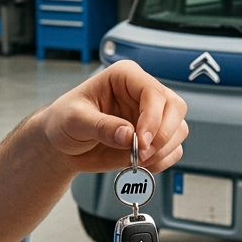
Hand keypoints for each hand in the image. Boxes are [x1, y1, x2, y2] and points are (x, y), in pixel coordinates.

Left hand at [40, 60, 187, 173]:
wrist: (63, 145)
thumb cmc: (64, 121)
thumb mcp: (74, 120)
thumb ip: (101, 126)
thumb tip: (127, 135)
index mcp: (125, 77)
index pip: (153, 92)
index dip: (153, 118)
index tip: (140, 142)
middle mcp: (142, 93)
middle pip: (175, 108)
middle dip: (162, 135)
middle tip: (141, 154)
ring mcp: (151, 116)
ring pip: (178, 129)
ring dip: (162, 150)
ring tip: (135, 160)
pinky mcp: (153, 137)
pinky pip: (173, 149)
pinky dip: (161, 161)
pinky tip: (140, 165)